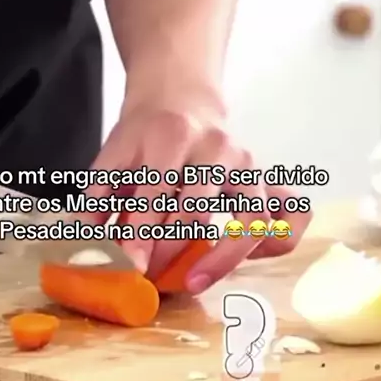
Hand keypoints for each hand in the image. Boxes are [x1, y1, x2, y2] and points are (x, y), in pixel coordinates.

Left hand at [85, 85, 311, 292]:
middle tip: (149, 276)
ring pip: (252, 218)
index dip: (141, 234)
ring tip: (195, 281)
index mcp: (171, 135)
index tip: (131, 267)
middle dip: (171, 252)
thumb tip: (89, 254)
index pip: (156, 191)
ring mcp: (248, 164)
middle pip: (198, 210)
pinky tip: (246, 256)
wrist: (180, 99)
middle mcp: (217, 147)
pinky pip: (290, 216)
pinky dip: (275, 241)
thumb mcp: (112, 157)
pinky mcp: (268, 179)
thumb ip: (96, 203)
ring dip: (223, 258)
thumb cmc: (145, 137)